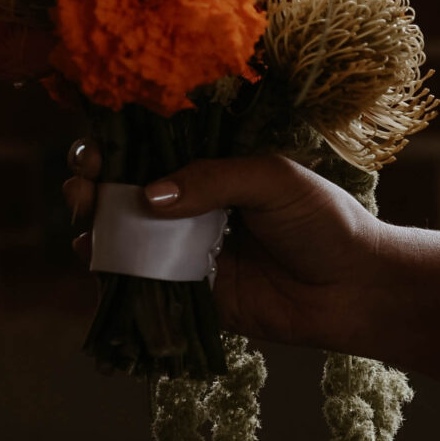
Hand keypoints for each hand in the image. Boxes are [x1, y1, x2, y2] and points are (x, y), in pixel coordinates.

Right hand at [63, 142, 397, 352]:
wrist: (355, 289)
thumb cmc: (324, 221)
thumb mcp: (273, 180)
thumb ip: (213, 180)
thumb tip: (147, 196)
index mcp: (213, 167)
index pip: (153, 148)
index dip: (117, 145)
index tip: (96, 149)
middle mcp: (193, 207)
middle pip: (127, 191)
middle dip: (94, 184)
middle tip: (83, 186)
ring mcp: (188, 252)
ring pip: (127, 236)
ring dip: (96, 226)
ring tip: (84, 219)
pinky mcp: (192, 295)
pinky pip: (144, 284)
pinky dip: (114, 273)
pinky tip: (95, 260)